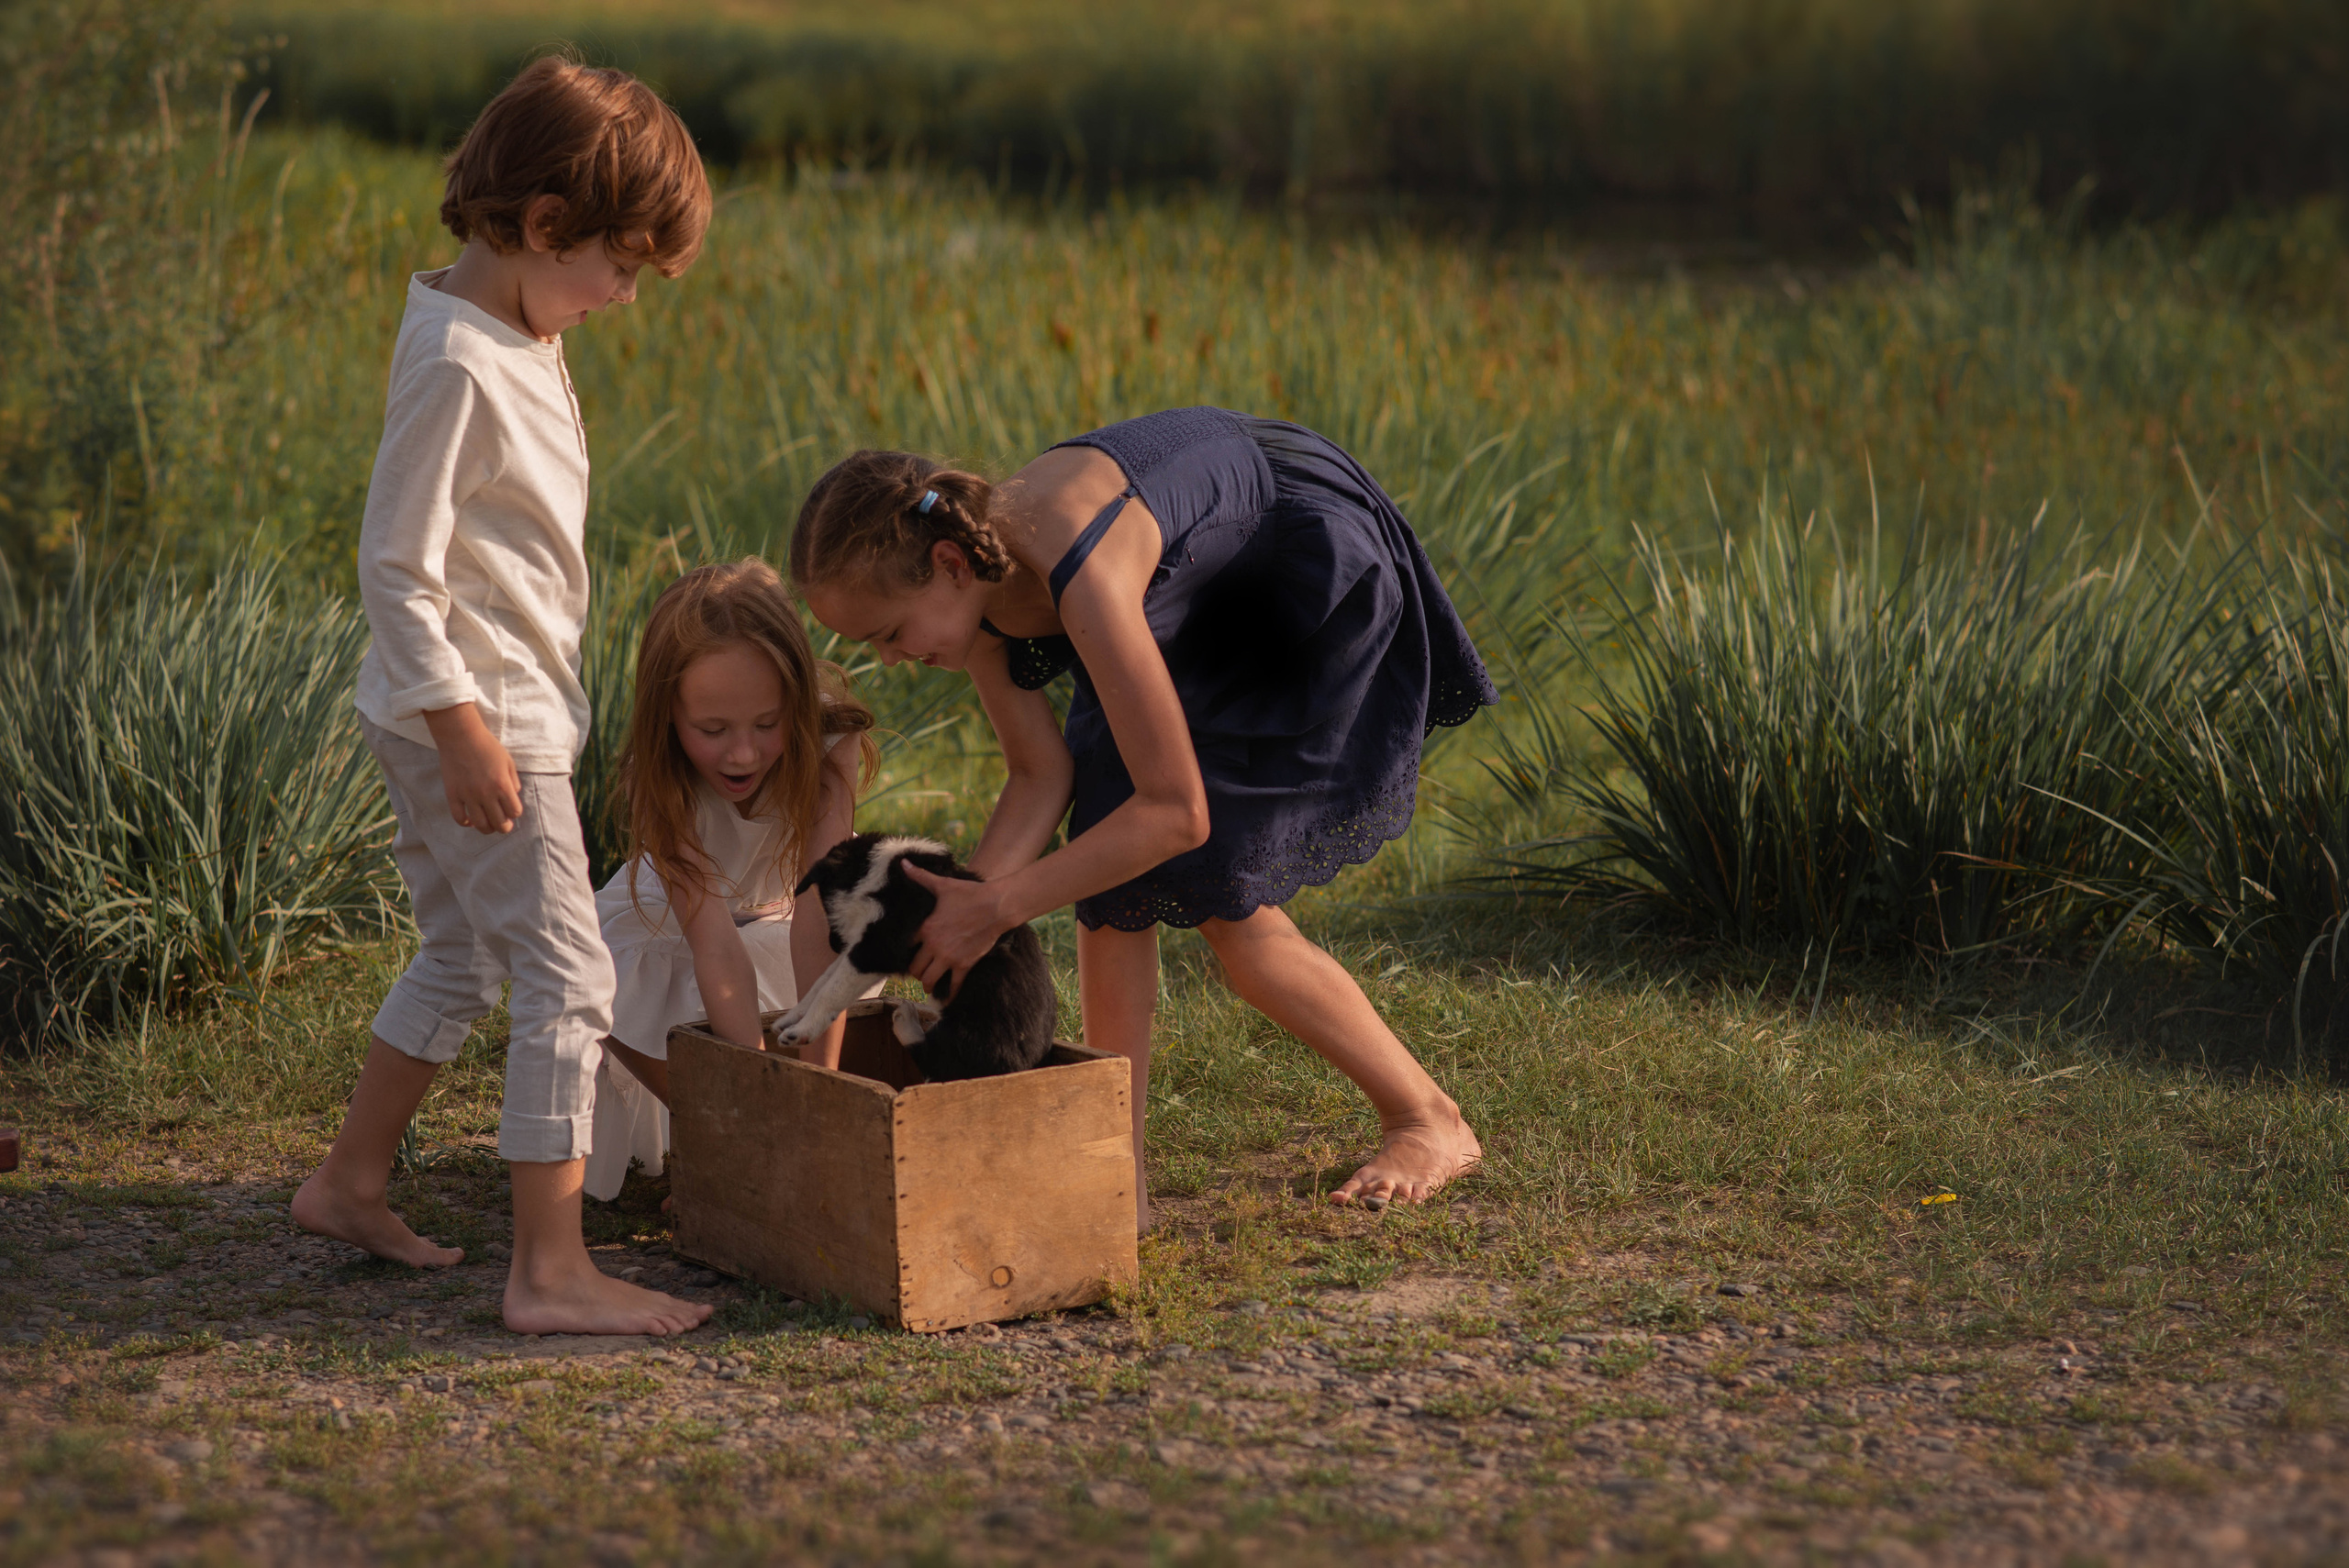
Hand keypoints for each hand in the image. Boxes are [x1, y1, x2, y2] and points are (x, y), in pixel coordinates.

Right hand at [421, 702, 523, 834]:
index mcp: (502, 785)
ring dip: (487, 829)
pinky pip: (459, 818)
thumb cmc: (487, 746)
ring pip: (480, 825)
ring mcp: (468, 796)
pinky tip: (470, 820)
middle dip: (504, 826)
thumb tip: (513, 797)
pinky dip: (466, 823)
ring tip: (488, 825)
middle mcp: (486, 794)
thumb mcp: (508, 761)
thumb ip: (513, 781)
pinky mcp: (453, 795)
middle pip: (499, 823)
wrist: (461, 737)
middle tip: (503, 824)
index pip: (514, 812)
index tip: (512, 809)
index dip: (515, 813)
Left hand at [905, 865, 1011, 1000]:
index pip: (905, 947)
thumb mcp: (942, 885)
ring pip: (928, 980)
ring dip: (927, 984)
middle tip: (917, 971)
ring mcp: (949, 957)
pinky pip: (953, 986)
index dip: (903, 952)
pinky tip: (946, 1001)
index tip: (905, 954)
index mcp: (926, 928)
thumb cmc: (969, 894)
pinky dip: (948, 995)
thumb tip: (903, 863)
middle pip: (914, 968)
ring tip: (928, 984)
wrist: (996, 906)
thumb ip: (920, 877)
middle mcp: (934, 945)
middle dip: (914, 971)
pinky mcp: (964, 965)